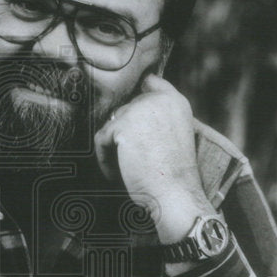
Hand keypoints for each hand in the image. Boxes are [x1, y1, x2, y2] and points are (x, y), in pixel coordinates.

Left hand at [94, 73, 212, 243]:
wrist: (176, 194)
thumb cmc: (173, 175)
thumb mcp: (173, 135)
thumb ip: (155, 117)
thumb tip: (121, 112)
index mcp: (175, 101)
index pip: (150, 82)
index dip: (137, 98)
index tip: (133, 122)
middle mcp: (158, 99)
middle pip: (125, 109)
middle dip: (123, 135)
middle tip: (132, 163)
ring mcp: (139, 109)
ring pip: (112, 125)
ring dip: (113, 149)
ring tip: (126, 171)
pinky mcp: (122, 126)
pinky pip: (100, 139)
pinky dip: (105, 159)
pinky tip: (117, 175)